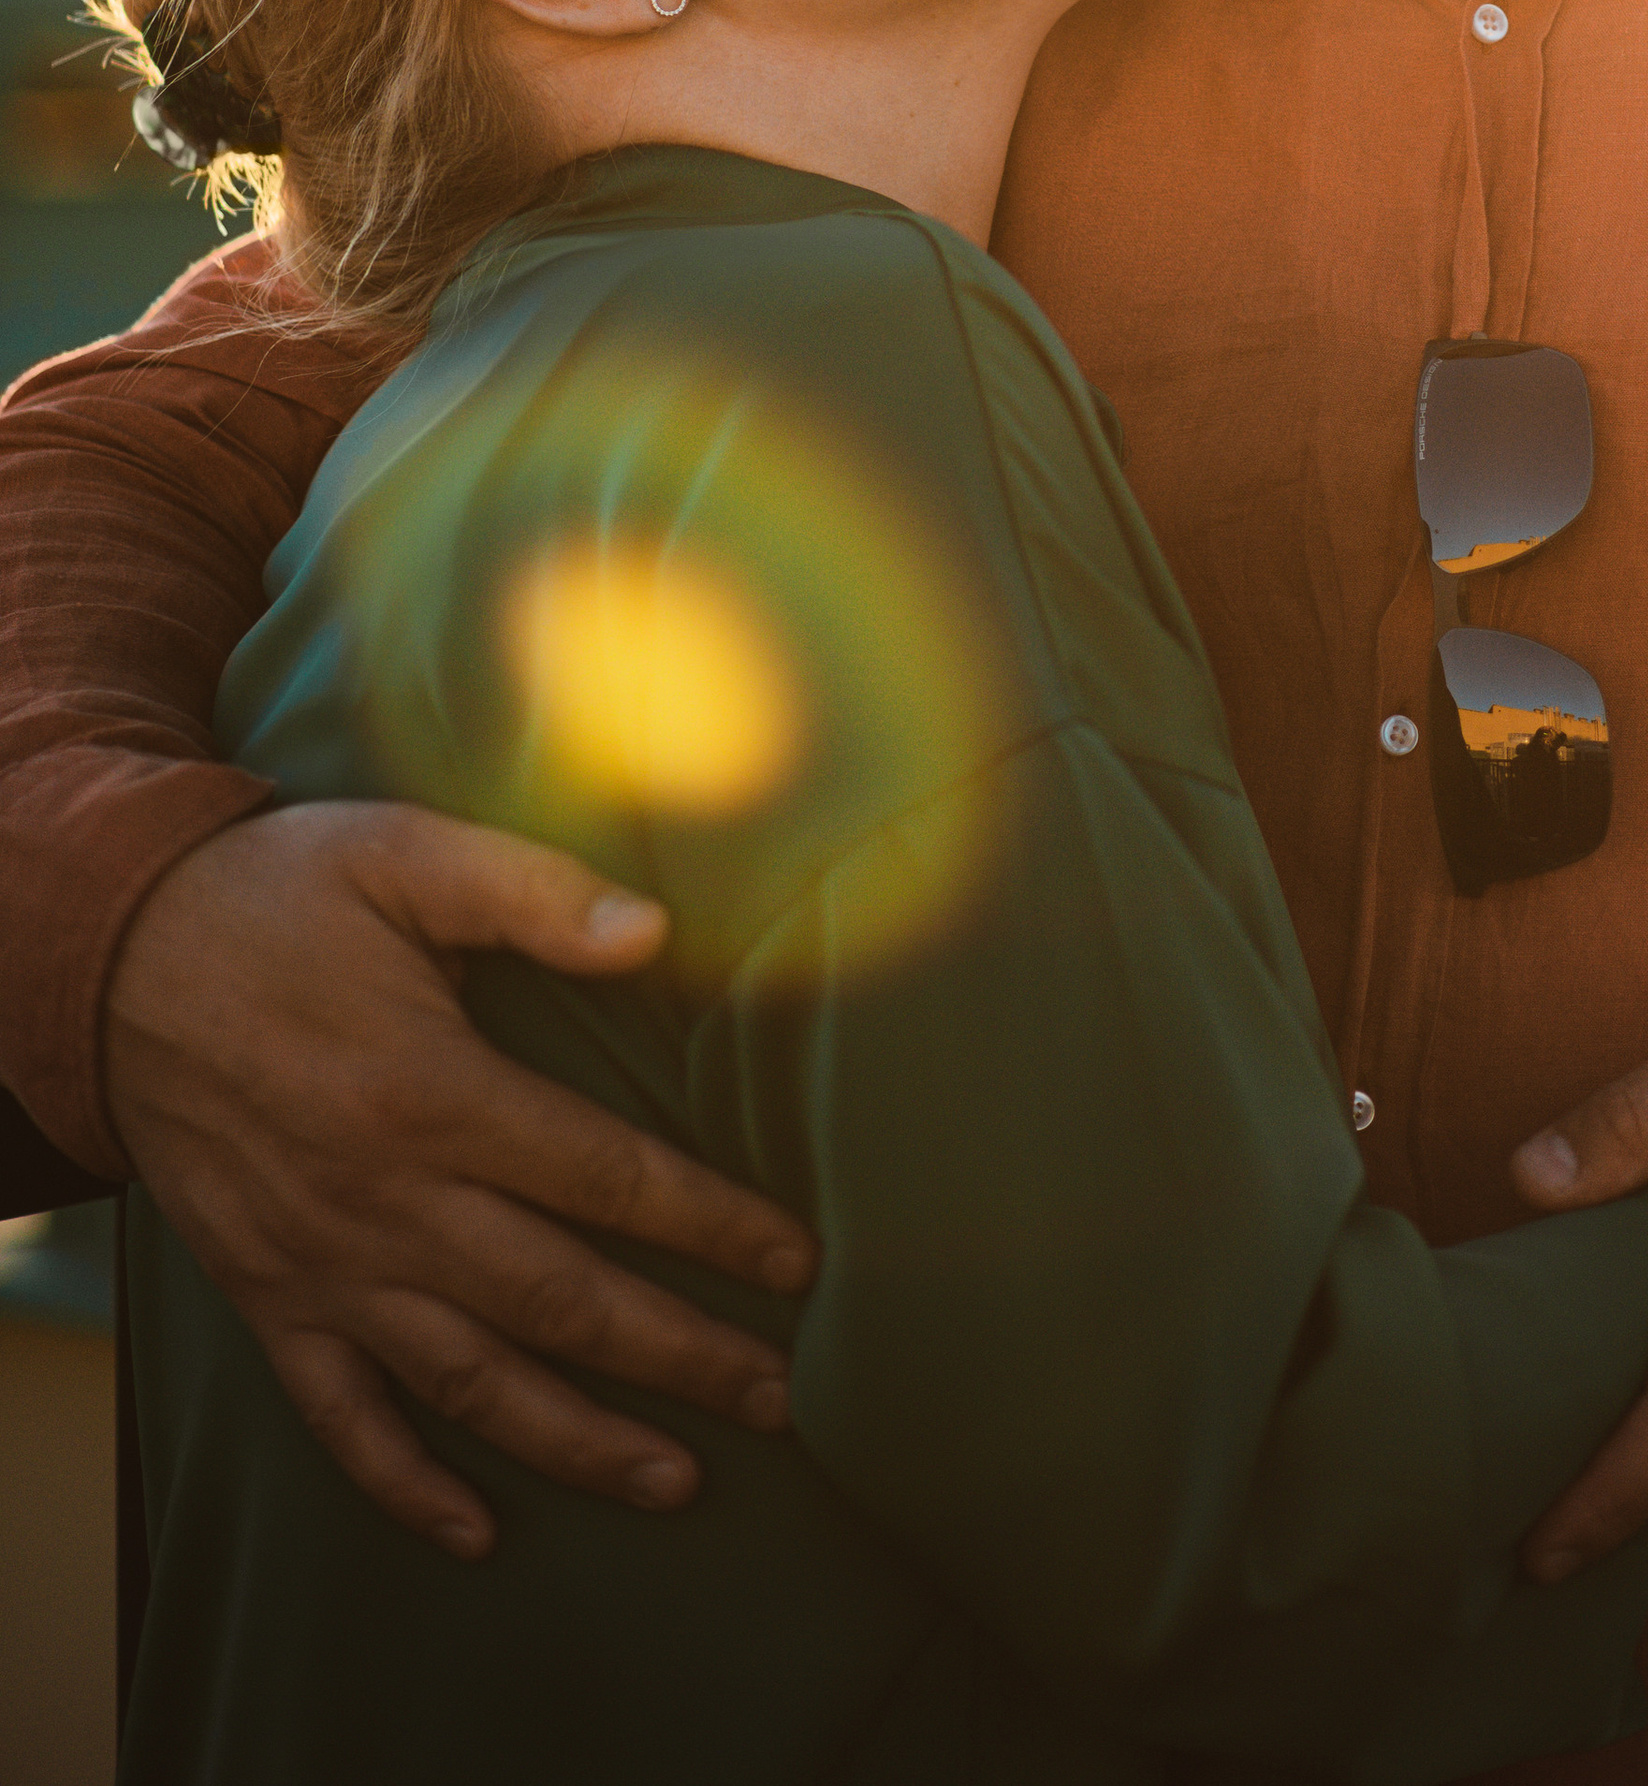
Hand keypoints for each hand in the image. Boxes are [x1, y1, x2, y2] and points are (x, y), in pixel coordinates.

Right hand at [106, 801, 817, 1558]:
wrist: (110, 956)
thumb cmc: (279, 894)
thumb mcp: (402, 856)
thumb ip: (531, 893)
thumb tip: (654, 932)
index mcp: (431, 1093)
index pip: (604, 1177)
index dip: (709, 1224)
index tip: (797, 1263)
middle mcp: (383, 1201)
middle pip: (558, 1300)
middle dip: (678, 1355)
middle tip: (781, 1398)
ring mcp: (320, 1264)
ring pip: (467, 1381)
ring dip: (575, 1441)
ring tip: (677, 1480)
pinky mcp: (266, 1297)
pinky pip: (340, 1417)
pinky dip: (405, 1484)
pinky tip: (477, 1530)